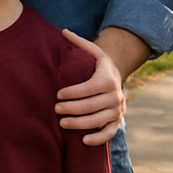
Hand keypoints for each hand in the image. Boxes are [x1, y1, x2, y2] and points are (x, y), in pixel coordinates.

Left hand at [54, 29, 126, 145]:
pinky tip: (83, 140)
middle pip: (91, 106)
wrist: (117, 76)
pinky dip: (98, 138)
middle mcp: (115, 95)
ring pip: (98, 120)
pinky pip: (110, 132)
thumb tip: (62, 31)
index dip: (72, 92)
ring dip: (80, 124)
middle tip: (55, 109)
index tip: (58, 94)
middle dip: (72, 108)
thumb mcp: (92, 51)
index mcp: (107, 79)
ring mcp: (117, 109)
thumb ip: (78, 42)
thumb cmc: (98, 64)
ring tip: (62, 123)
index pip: (88, 88)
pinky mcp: (117, 120)